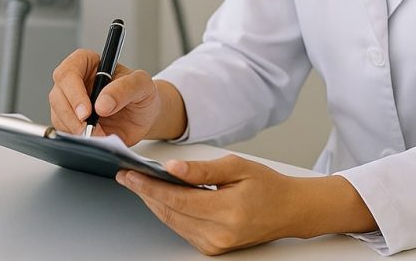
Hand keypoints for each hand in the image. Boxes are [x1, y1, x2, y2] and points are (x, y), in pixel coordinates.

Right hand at [48, 49, 160, 144]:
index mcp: (87, 62)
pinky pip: (64, 130)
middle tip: (89, 129)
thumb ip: (125, 89)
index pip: (69, 72)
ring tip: (99, 135)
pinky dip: (76, 138)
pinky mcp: (70, 122)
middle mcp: (74, 81)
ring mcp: (69, 102)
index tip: (87, 111)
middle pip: (57, 94)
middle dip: (72, 115)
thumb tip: (102, 104)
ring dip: (75, 129)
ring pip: (57, 114)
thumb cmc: (141, 94)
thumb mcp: (142, 85)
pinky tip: (93, 139)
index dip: (74, 92)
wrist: (143, 116)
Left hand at [116, 155, 297, 254]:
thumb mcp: (237, 167)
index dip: (149, 186)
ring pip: (173, 222)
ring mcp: (216, 245)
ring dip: (153, 202)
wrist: (289, 210)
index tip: (130, 174)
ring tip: (138, 183)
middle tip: (126, 175)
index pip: (177, 199)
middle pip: (170, 212)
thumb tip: (172, 169)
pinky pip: (182, 228)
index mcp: (227, 212)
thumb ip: (202, 169)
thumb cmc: (267, 185)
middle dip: (145, 193)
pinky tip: (160, 196)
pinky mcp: (213, 248)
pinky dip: (169, 211)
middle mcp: (219, 234)